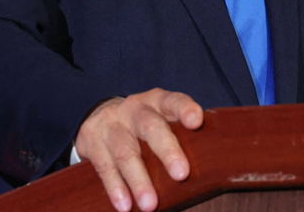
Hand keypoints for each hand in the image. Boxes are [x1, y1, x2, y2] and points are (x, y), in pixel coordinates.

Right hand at [74, 88, 203, 211]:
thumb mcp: (161, 120)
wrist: (100, 117)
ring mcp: (111, 124)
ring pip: (125, 152)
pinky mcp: (92, 140)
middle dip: (167, 151)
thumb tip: (212, 167)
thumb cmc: (143, 125)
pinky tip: (125, 206)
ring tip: (150, 205)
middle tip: (182, 174)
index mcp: (157, 102)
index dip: (185, 109)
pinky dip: (115, 188)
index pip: (173, 101)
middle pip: (151, 127)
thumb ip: (180, 135)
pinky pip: (104, 167)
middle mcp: (134, 109)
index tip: (196, 121)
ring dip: (139, 180)